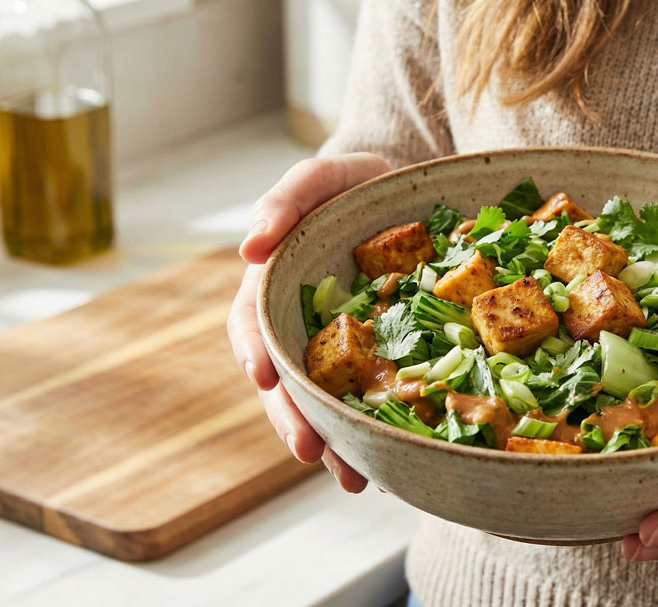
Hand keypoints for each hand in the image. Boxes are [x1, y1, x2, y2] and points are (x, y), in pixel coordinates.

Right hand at [227, 153, 392, 491]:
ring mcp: (342, 349)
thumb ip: (286, 199)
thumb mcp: (323, 177)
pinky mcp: (383, 362)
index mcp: (278, 286)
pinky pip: (375, 402)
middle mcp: (303, 326)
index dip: (256, 351)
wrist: (409, 195)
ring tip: (354, 479)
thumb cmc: (356, 184)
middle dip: (295, 419)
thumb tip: (248, 247)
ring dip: (336, 443)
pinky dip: (379, 434)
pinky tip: (394, 465)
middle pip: (288, 381)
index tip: (263, 377)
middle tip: (311, 452)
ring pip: (328, 404)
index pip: (253, 325)